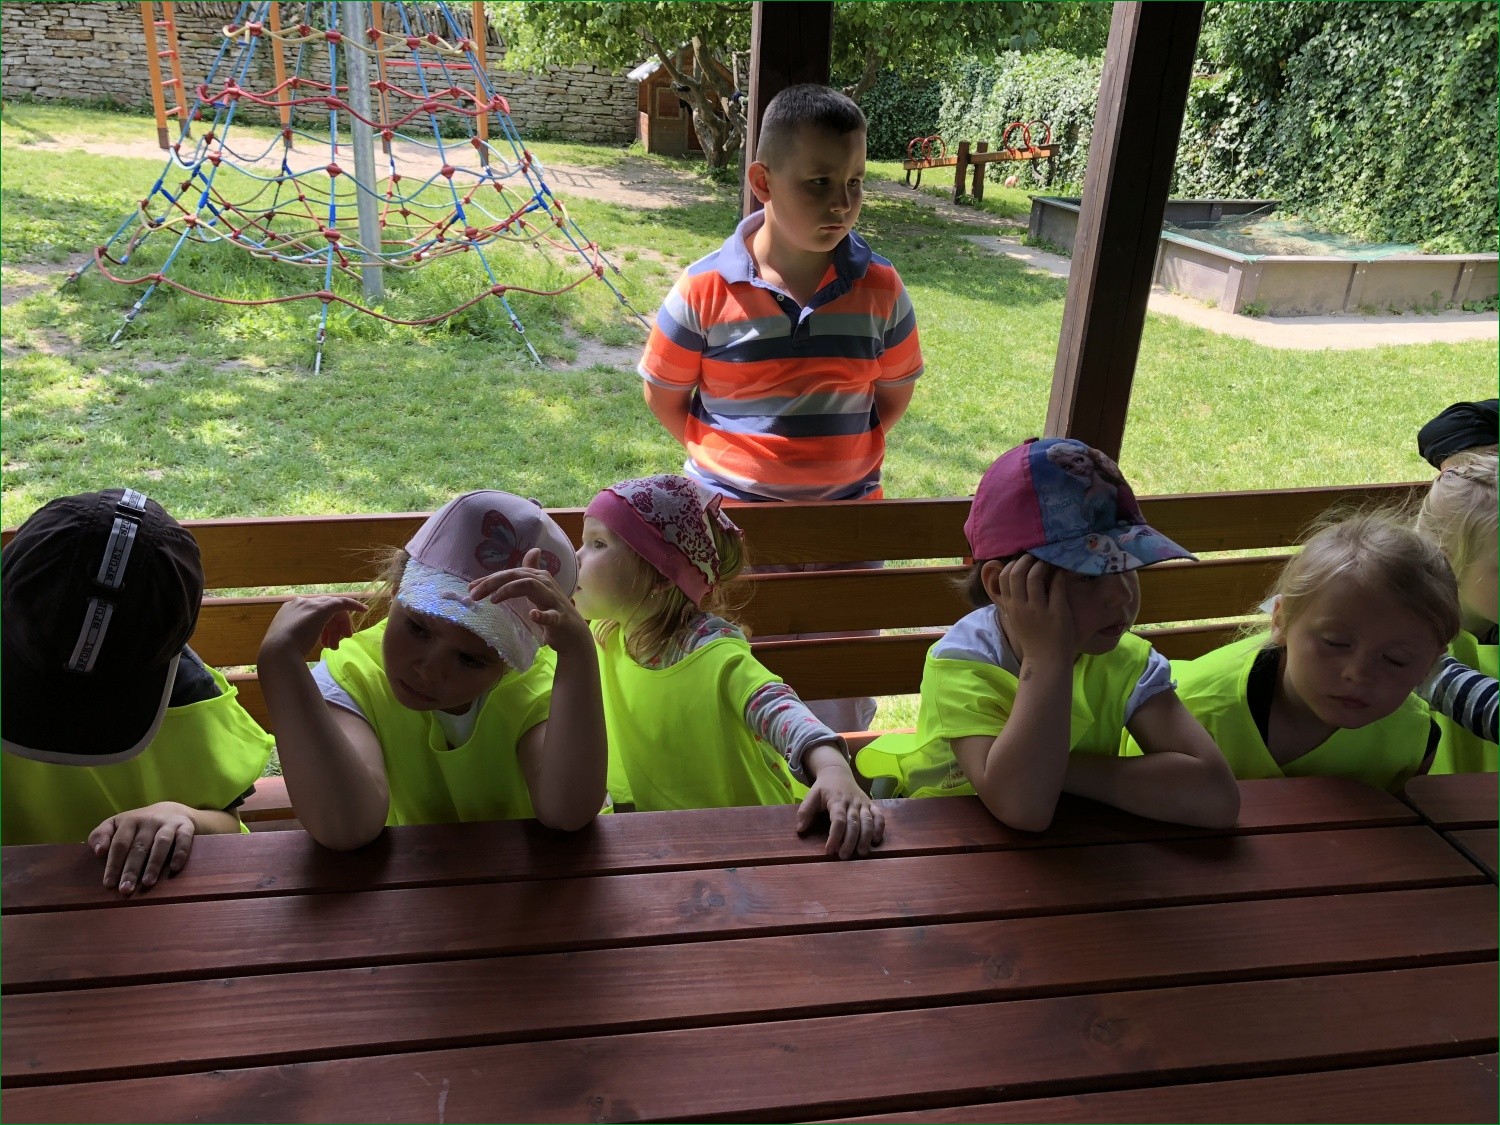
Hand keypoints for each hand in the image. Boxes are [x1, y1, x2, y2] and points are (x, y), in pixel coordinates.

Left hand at [87, 802, 198, 895]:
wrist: (171, 811)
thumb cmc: (138, 826)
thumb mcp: (116, 825)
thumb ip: (101, 836)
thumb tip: (98, 852)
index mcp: (129, 821)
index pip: (119, 844)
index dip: (113, 864)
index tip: (109, 884)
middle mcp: (149, 820)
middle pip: (139, 846)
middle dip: (131, 869)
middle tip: (126, 889)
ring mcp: (168, 823)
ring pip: (161, 843)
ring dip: (154, 864)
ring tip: (147, 883)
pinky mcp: (186, 827)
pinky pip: (184, 840)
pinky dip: (180, 853)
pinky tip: (174, 868)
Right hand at [260, 595, 366, 662]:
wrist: (279, 652)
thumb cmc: (282, 653)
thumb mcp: (289, 641)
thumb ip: (297, 635)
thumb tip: (303, 642)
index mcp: (289, 610)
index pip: (312, 613)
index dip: (324, 626)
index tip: (329, 638)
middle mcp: (299, 603)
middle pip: (324, 610)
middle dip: (334, 626)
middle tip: (339, 641)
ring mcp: (310, 604)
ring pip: (333, 610)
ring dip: (339, 627)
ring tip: (338, 644)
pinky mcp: (322, 608)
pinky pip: (342, 602)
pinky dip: (353, 605)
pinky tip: (363, 610)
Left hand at [468, 548, 592, 656]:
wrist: (573, 633)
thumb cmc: (553, 609)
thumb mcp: (540, 589)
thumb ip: (530, 573)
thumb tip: (533, 550)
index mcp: (538, 577)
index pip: (510, 573)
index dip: (490, 579)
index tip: (471, 587)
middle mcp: (545, 584)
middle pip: (516, 576)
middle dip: (493, 582)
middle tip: (473, 595)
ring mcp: (553, 600)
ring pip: (530, 586)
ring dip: (509, 590)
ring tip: (493, 600)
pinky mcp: (559, 618)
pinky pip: (551, 615)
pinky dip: (541, 616)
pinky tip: (532, 615)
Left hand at [796, 754, 884, 858]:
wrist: (838, 772)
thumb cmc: (824, 788)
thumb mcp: (811, 795)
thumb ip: (805, 811)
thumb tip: (800, 829)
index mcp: (836, 800)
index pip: (838, 820)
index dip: (835, 836)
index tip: (829, 850)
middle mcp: (852, 802)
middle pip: (854, 823)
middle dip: (850, 841)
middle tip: (843, 856)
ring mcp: (863, 803)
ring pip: (868, 821)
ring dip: (866, 837)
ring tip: (861, 853)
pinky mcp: (871, 804)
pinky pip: (879, 816)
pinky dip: (880, 828)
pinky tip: (876, 841)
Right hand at [996, 555, 1074, 663]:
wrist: (1046, 661)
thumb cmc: (1033, 638)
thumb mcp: (1016, 618)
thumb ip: (1013, 600)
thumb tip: (1013, 578)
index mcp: (1011, 607)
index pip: (1004, 577)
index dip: (1013, 564)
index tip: (1023, 561)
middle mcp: (1021, 606)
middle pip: (1017, 572)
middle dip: (1027, 559)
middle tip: (1038, 556)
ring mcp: (1039, 609)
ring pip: (1035, 575)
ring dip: (1043, 563)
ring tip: (1051, 561)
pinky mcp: (1057, 611)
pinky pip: (1057, 585)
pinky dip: (1060, 574)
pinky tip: (1064, 571)